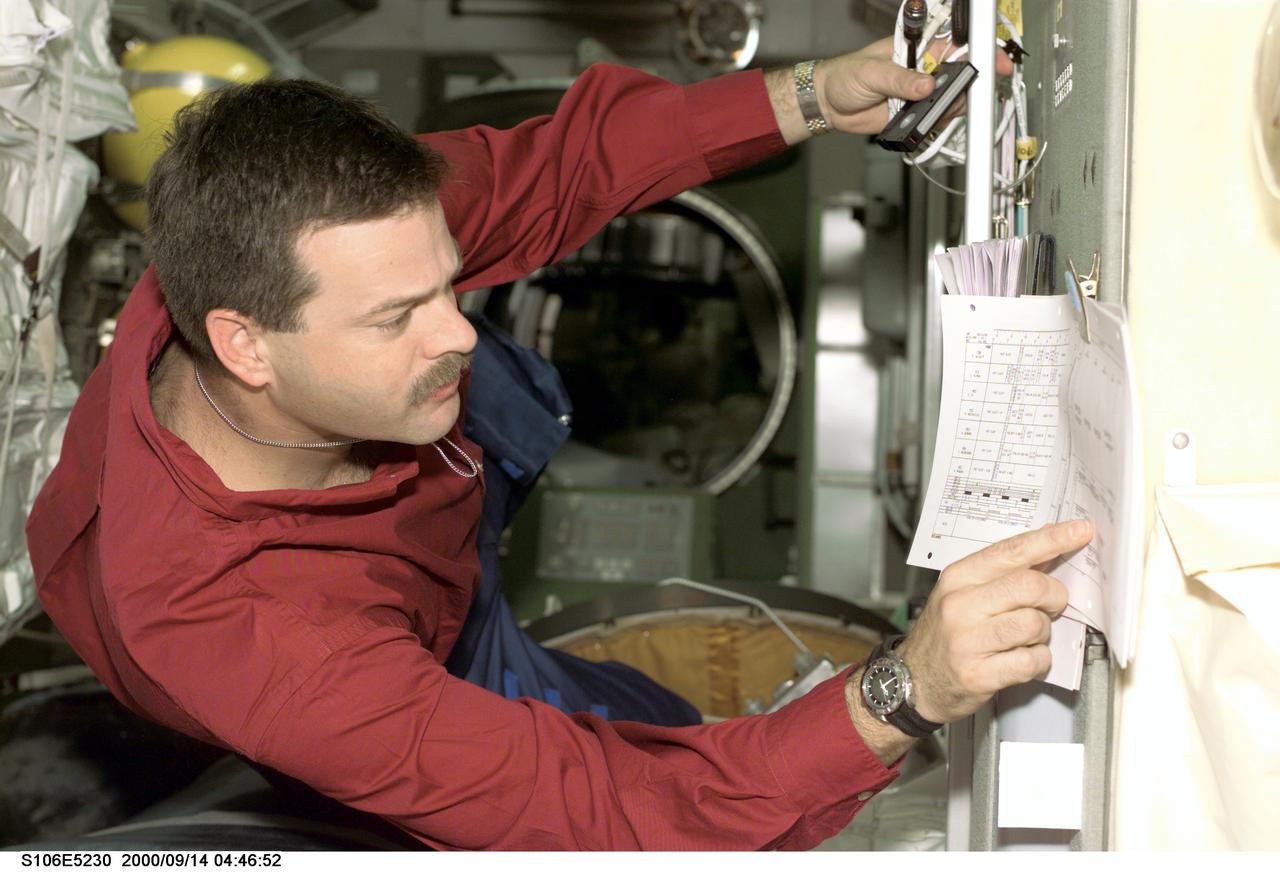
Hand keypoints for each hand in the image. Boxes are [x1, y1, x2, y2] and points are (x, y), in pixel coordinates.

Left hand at [812, 37, 1014, 135]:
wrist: (829, 104)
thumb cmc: (846, 76)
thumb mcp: (872, 72)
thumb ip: (900, 79)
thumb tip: (925, 85)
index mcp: (918, 49)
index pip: (956, 47)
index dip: (979, 53)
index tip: (994, 63)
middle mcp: (924, 71)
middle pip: (960, 78)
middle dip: (965, 89)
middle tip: (956, 100)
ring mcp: (920, 95)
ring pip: (949, 103)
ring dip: (947, 111)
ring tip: (927, 113)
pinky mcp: (913, 115)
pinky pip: (933, 121)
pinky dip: (933, 126)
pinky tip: (920, 125)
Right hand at [895, 520, 1092, 724]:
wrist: (914, 679)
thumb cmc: (945, 633)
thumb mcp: (963, 592)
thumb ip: (1003, 572)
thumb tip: (1048, 544)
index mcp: (958, 577)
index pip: (1012, 551)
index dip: (1052, 540)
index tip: (1080, 531)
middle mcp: (960, 605)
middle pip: (1031, 586)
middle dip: (1054, 596)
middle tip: (1051, 605)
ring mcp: (968, 640)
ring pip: (1035, 624)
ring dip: (1043, 633)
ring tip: (1028, 637)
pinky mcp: (979, 674)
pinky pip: (1032, 660)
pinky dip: (1038, 661)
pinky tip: (1023, 659)